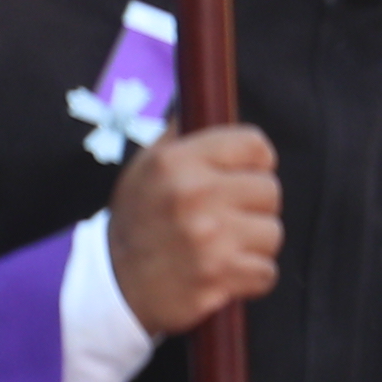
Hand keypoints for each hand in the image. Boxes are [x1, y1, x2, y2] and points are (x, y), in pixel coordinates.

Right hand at [107, 126, 283, 336]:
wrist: (110, 286)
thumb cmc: (137, 221)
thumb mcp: (145, 167)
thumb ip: (180, 133)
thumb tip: (206, 95)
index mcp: (176, 161)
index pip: (255, 145)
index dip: (253, 163)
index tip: (239, 178)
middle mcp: (192, 195)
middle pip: (270, 191)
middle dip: (253, 207)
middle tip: (224, 219)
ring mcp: (207, 240)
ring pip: (272, 234)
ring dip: (253, 245)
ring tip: (222, 248)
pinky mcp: (216, 279)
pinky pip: (266, 273)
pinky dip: (249, 278)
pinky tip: (223, 275)